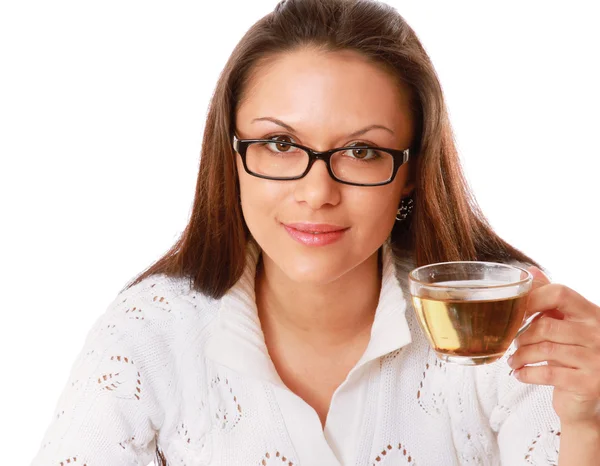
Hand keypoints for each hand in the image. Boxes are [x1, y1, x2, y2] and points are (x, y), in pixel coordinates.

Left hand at [507, 266, 599, 424]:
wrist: (587, 398)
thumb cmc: (573, 355)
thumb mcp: (565, 324)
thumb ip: (550, 300)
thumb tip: (531, 271)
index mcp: (592, 314)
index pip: (560, 293)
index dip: (533, 298)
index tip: (516, 312)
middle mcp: (598, 333)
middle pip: (546, 324)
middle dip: (522, 335)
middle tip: (513, 344)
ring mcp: (597, 359)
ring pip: (544, 349)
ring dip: (520, 355)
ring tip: (513, 360)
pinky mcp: (588, 383)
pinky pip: (547, 373)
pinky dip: (526, 373)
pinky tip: (519, 373)